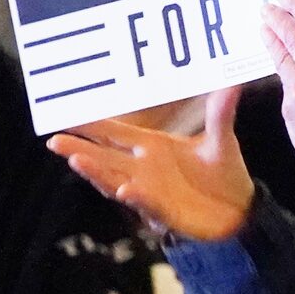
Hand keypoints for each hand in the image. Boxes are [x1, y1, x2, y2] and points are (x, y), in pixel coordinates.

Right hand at [51, 87, 253, 239]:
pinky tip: (125, 189)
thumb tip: (232, 82)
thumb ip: (220, 113)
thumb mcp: (221, 140)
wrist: (240, 211)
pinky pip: (146, 203)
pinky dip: (135, 196)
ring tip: (77, 161)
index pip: (114, 134)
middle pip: (105, 158)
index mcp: (152, 147)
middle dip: (80, 149)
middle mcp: (144, 168)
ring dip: (97, 172)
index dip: (90, 127)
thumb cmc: (223, 174)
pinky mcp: (165, 211)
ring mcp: (151, 191)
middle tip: (55, 141)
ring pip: (115, 180)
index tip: (63, 118)